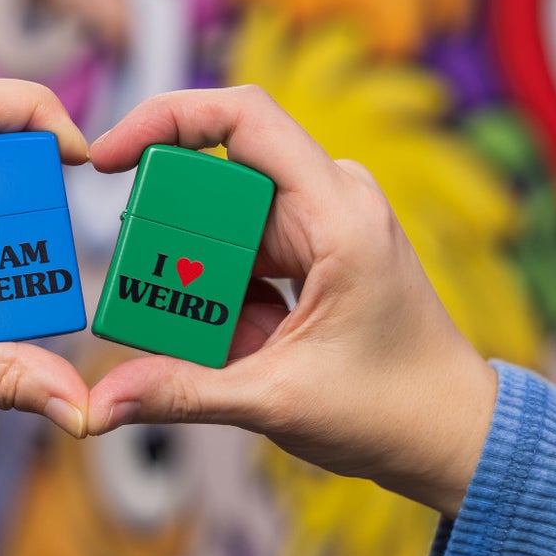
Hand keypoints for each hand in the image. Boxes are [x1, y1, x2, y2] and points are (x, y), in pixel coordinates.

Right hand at [83, 86, 499, 515]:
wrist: (453, 437)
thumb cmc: (393, 411)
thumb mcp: (276, 401)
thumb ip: (183, 392)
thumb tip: (102, 402)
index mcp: (340, 214)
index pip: (244, 117)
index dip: (167, 119)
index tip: (109, 155)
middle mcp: (334, 201)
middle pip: (220, 178)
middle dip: (173, 236)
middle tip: (148, 294)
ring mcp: (325, 224)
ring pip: (224, 223)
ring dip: (198, 278)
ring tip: (218, 339)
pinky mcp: (314, 252)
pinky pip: (241, 254)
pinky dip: (219, 297)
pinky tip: (237, 346)